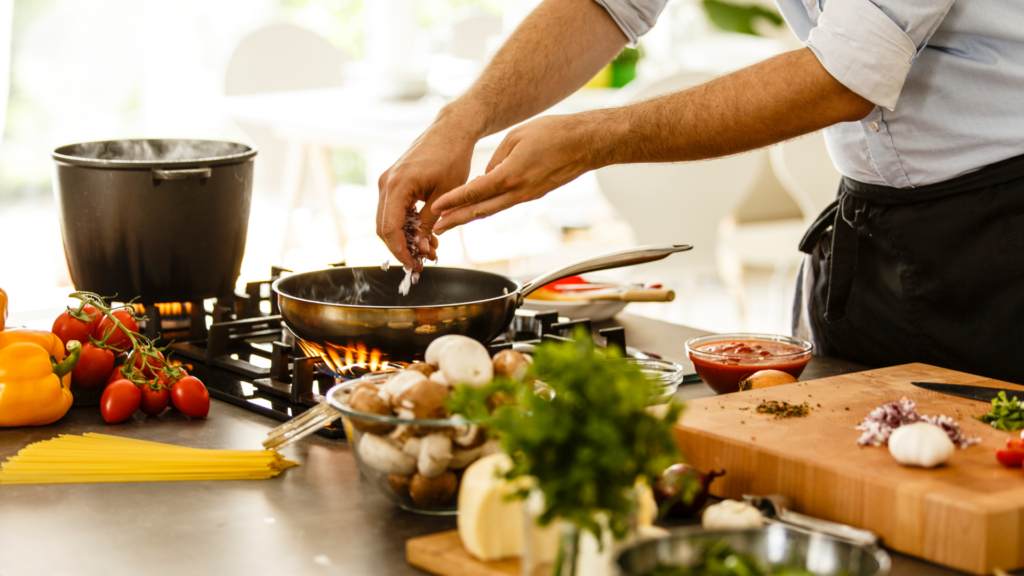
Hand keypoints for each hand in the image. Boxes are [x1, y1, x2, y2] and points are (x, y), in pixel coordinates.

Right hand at [377, 114, 479, 269]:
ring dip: (405, 238)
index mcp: (397, 185)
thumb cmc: (452, 157)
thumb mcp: (445, 195)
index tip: (415, 265)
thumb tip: (422, 249)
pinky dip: (406, 225)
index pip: (389, 229)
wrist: (452, 130)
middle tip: (422, 262)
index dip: (400, 251)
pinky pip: (393, 210)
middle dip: (401, 248)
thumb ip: (429, 223)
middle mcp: (386, 183)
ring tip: (429, 249)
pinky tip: (424, 234)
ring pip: (387, 220)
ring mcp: (387, 181)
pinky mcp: (394, 181)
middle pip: (383, 228)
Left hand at [432, 112, 610, 234]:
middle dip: (456, 220)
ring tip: (451, 222)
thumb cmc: (555, 133)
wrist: (586, 143)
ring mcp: (528, 196)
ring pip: (493, 210)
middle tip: (437, 228)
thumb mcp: (516, 137)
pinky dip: (488, 207)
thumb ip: (496, 158)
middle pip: (481, 210)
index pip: (475, 192)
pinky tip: (477, 207)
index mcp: (511, 175)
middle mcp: (519, 191)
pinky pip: (506, 203)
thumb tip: (485, 176)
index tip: (436, 208)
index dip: (453, 201)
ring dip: (470, 217)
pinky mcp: (534, 194)